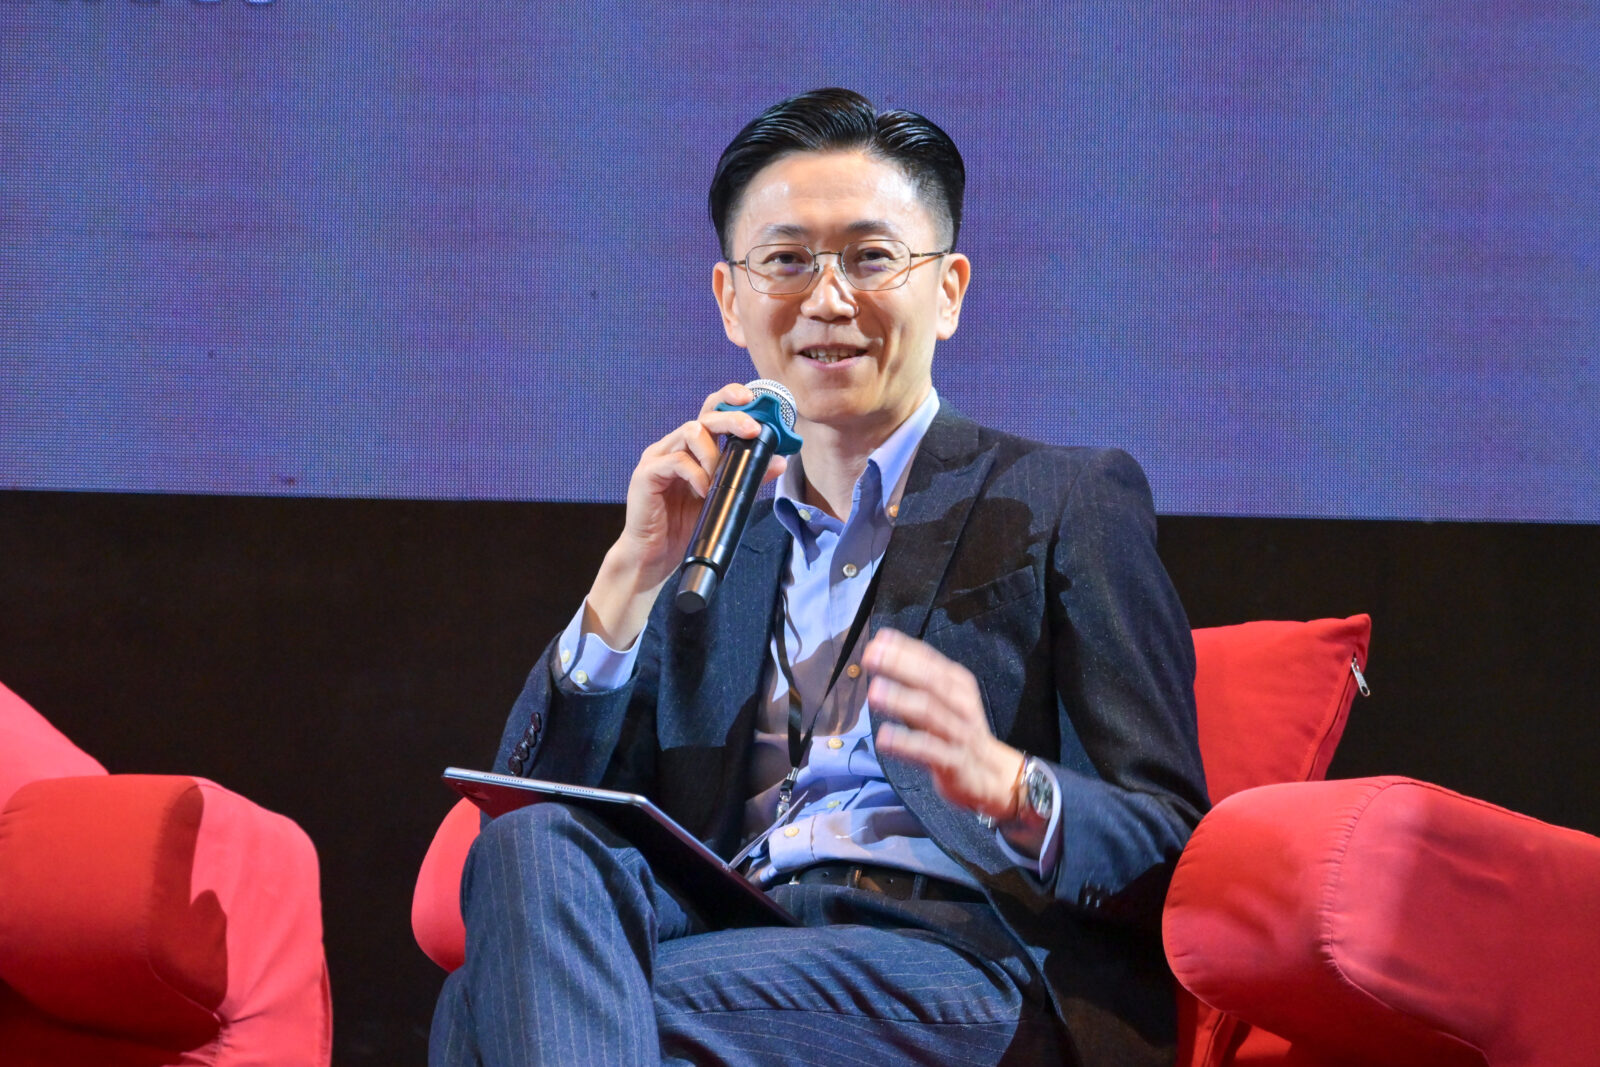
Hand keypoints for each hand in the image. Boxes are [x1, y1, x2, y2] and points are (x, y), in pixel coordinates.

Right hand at [585, 383, 787, 647]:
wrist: (655, 558)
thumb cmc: (687, 527)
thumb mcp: (725, 498)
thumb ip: (748, 477)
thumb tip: (780, 460)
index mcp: (692, 449)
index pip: (711, 412)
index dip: (730, 399)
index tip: (752, 398)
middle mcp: (673, 447)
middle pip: (704, 417)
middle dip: (732, 418)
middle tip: (753, 430)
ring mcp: (657, 458)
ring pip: (689, 432)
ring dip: (713, 453)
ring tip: (718, 480)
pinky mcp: (646, 475)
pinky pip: (676, 461)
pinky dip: (696, 475)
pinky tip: (703, 492)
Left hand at [863, 628, 1024, 821]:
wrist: (993, 775)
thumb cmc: (958, 731)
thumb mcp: (944, 700)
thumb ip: (915, 677)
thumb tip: (881, 645)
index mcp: (958, 685)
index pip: (931, 661)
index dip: (905, 650)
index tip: (877, 640)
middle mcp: (961, 705)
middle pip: (931, 681)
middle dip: (901, 667)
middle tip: (871, 657)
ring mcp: (959, 733)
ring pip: (931, 713)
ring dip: (901, 701)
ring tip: (874, 692)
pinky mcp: (955, 763)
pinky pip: (930, 751)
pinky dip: (907, 743)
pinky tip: (883, 738)